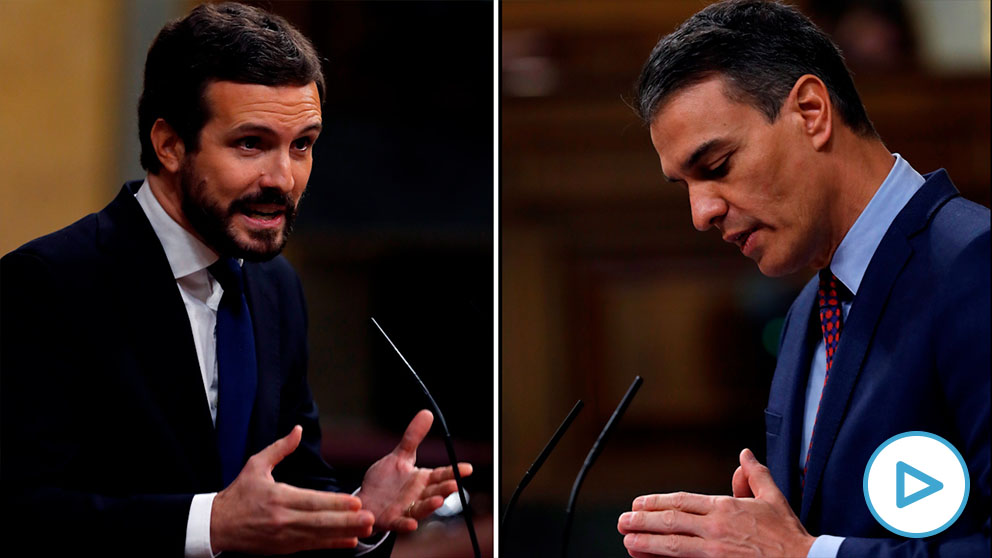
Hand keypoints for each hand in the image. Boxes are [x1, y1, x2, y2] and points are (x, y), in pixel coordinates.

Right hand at [210, 425, 374, 554]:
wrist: (216, 525)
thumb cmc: (238, 493)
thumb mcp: (256, 465)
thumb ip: (280, 448)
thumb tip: (297, 429)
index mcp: (278, 497)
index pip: (312, 501)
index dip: (335, 503)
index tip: (356, 501)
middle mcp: (282, 519)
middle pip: (319, 521)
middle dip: (347, 521)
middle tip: (369, 518)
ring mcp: (283, 536)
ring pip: (318, 536)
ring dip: (344, 534)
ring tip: (366, 531)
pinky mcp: (283, 548)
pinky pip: (311, 547)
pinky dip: (330, 545)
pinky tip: (349, 542)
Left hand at [356, 409, 473, 532]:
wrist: (365, 502)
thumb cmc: (385, 481)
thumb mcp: (399, 456)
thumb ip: (413, 438)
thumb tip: (427, 413)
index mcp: (422, 480)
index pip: (441, 474)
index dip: (455, 471)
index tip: (468, 468)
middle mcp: (418, 496)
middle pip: (435, 491)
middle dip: (445, 488)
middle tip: (454, 484)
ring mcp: (407, 509)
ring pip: (422, 508)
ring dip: (431, 505)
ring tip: (439, 500)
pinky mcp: (392, 521)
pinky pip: (401, 524)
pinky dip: (407, 525)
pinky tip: (412, 524)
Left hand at [618, 449, 813, 556]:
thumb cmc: (788, 535)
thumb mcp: (773, 498)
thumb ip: (755, 476)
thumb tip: (745, 455)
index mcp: (726, 507)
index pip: (682, 501)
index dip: (657, 502)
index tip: (639, 503)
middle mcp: (716, 528)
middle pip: (671, 521)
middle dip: (643, 520)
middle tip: (622, 521)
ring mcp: (715, 551)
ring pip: (673, 545)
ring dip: (646, 541)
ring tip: (627, 540)